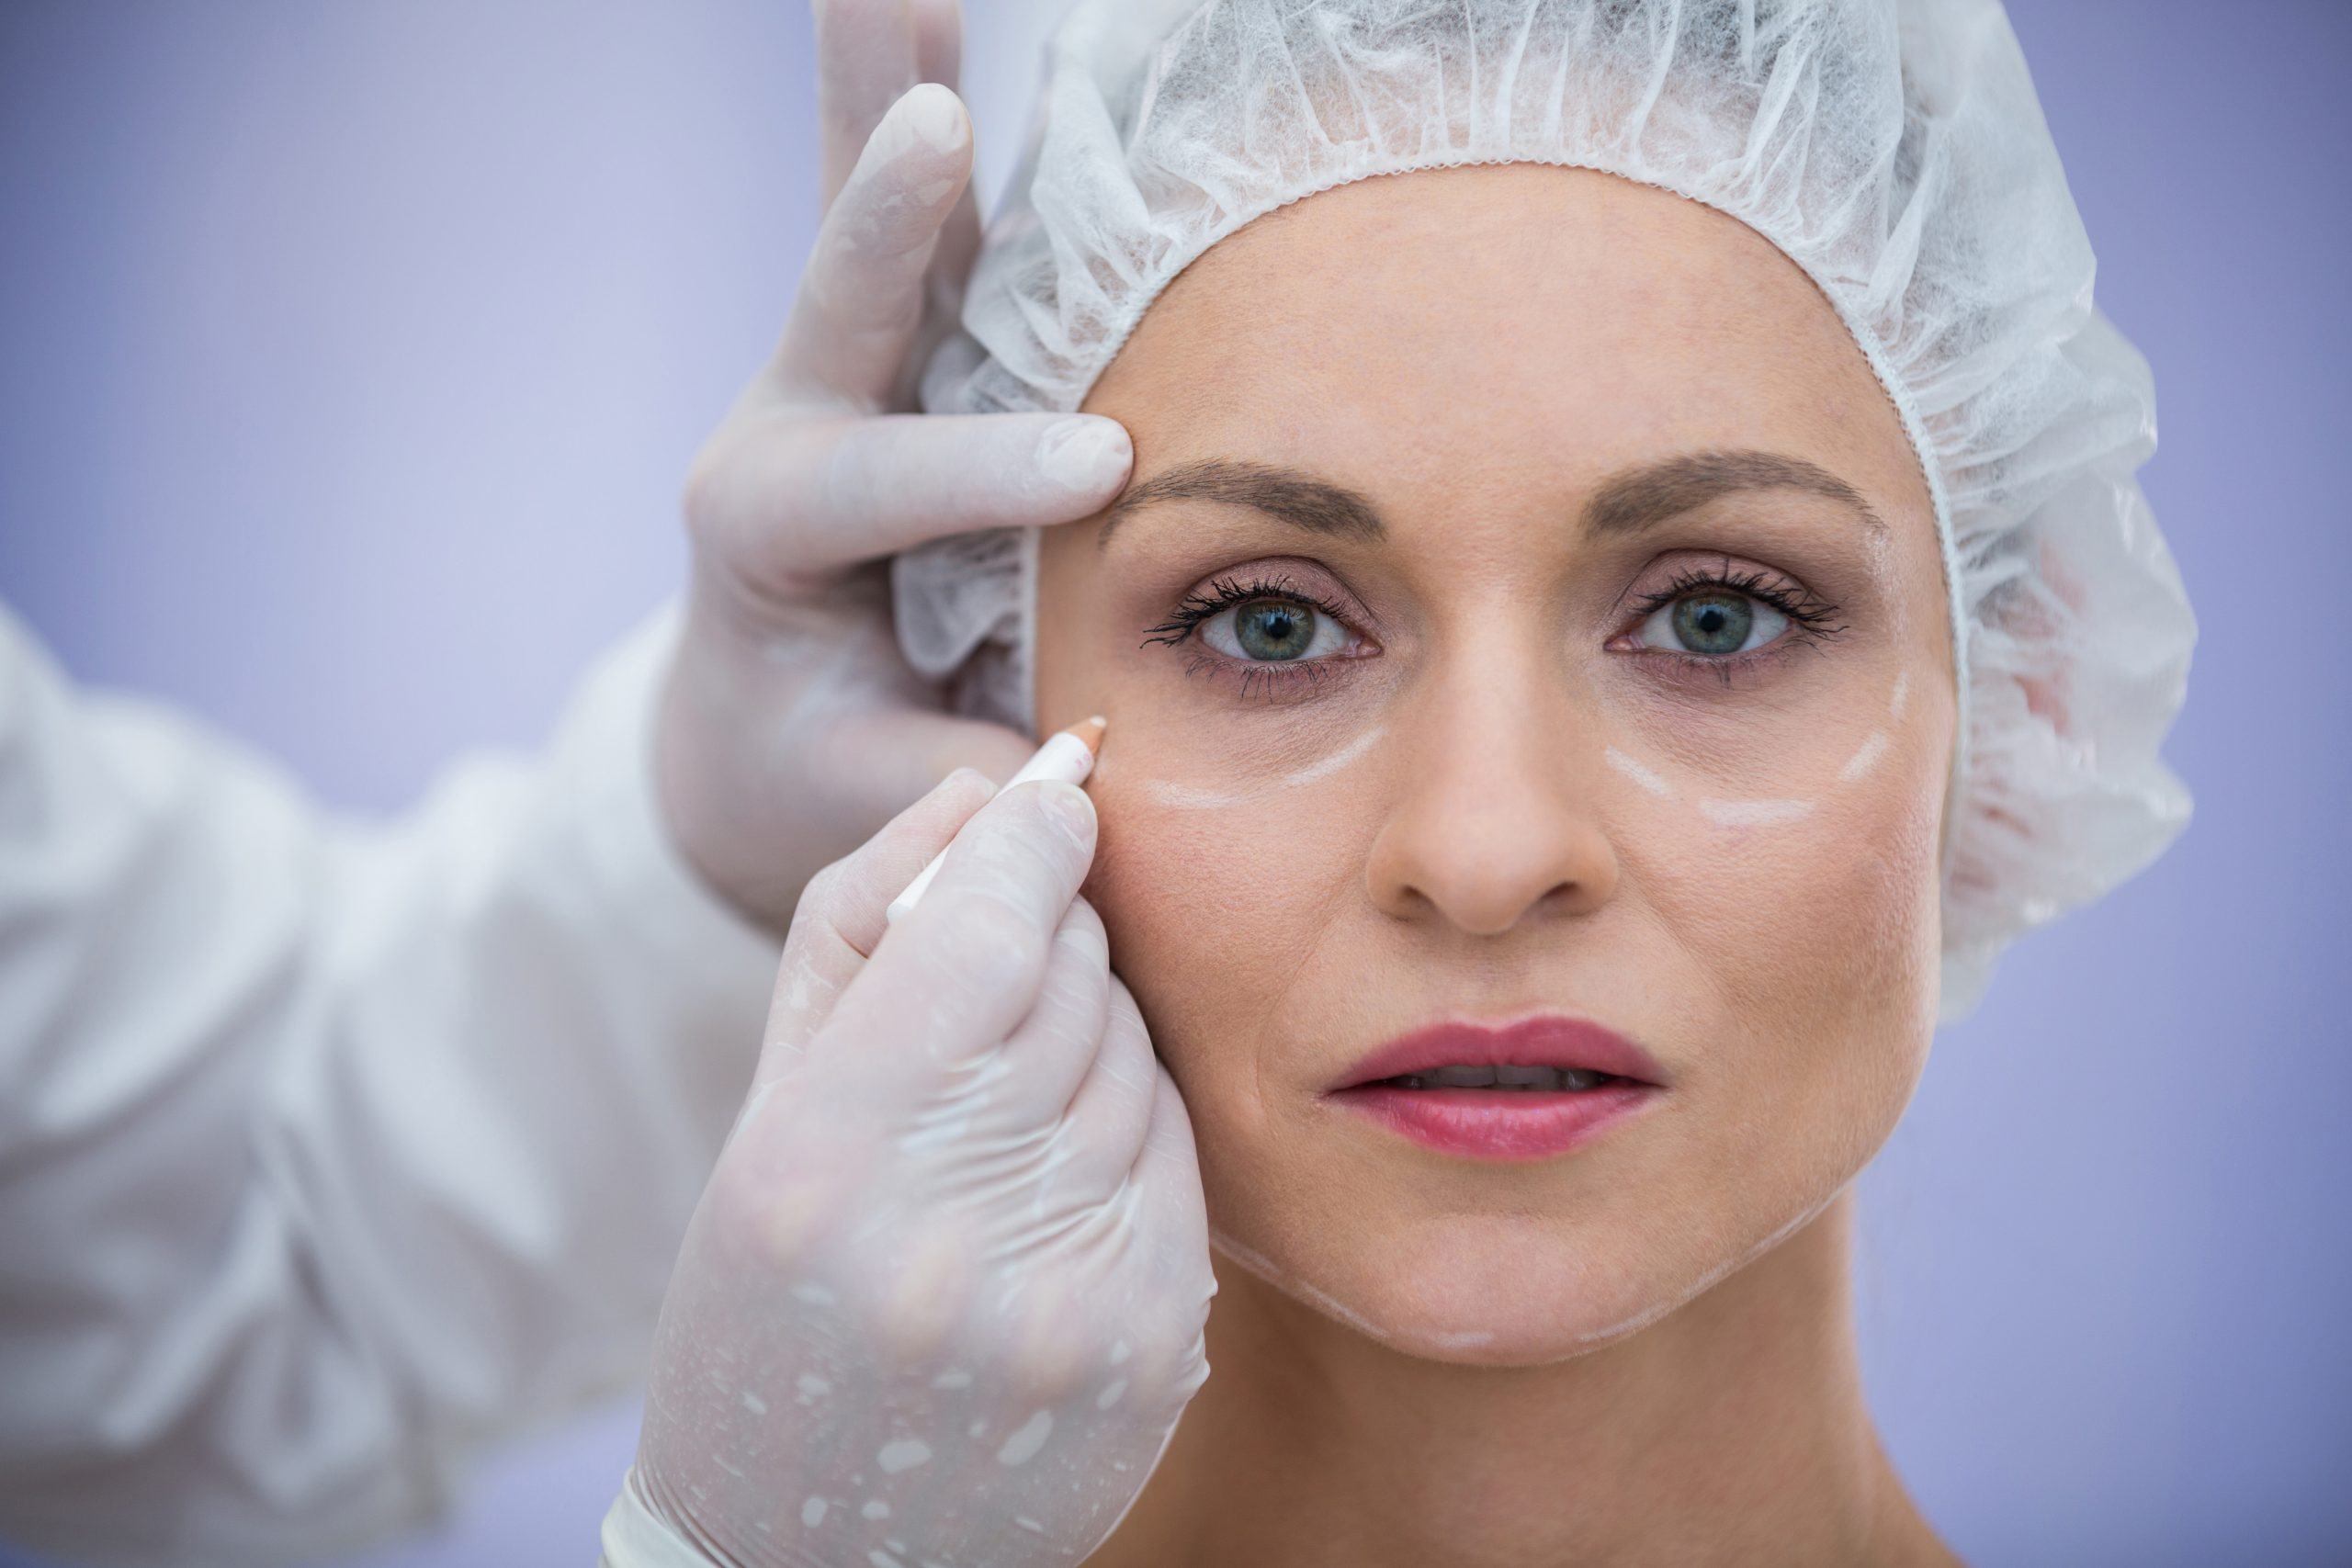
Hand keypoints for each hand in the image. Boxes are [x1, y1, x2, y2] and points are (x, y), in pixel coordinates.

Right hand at [616, 769, 1214, 1565]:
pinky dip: (1127, 1128)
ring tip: (1006, 1102)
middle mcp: (946, 1233)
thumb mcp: (766, 1105)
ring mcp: (1062, 1302)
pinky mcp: (1147, 1347)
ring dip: (1092, 1034)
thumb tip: (990, 790)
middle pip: (1075, 977)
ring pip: (1137, 1054)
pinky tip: (1056, 1174)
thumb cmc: (763, 1301)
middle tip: (1005, 961)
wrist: (808, 1542)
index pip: (985, 926)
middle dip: (1054, 932)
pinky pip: (1175, 1151)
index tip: (1055, 788)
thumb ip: (865, 925)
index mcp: (820, 1159)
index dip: (1033, 833)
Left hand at [657, 0, 1132, 927]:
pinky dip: (926, 91)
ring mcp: (845, 366)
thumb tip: (1072, 760)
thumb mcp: (853, 793)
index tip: (1101, 465)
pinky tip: (934, 3)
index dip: (979, 472)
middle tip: (933, 122)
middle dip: (892, 213)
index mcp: (764, 533)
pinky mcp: (893, 342)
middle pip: (840, 297)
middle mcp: (793, 419)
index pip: (874, 486)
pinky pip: (915, 217)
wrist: (749, 731)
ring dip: (892, 88)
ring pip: (877, 219)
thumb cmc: (807, 765)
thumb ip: (941, 773)